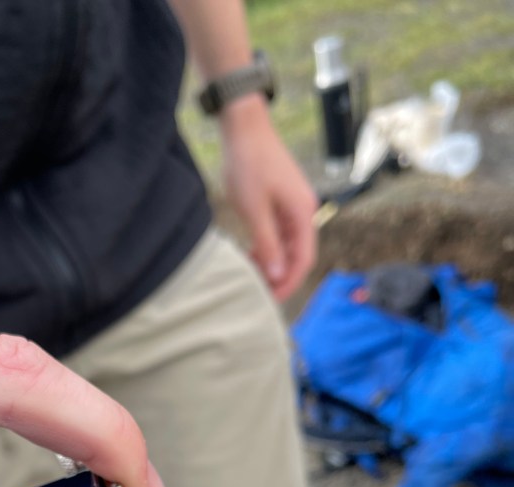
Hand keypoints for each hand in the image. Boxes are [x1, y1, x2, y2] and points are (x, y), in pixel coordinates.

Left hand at [219, 95, 318, 301]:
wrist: (244, 125)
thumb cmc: (248, 163)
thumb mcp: (254, 210)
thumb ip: (267, 244)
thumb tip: (277, 275)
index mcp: (302, 213)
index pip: (303, 259)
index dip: (288, 283)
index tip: (270, 299)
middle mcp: (304, 209)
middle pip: (298, 254)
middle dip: (280, 276)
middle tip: (258, 292)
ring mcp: (294, 203)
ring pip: (288, 244)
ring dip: (273, 262)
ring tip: (252, 275)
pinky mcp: (282, 198)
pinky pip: (281, 231)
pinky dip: (269, 246)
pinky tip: (252, 252)